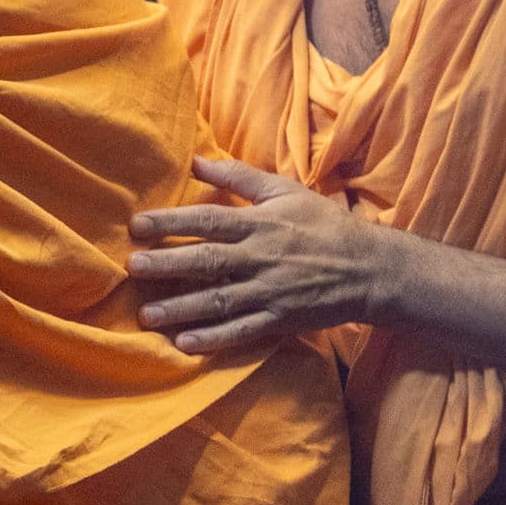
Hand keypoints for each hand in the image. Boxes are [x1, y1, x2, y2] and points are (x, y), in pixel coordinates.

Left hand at [128, 156, 398, 354]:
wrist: (372, 268)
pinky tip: (184, 344)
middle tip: (133, 268)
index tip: (136, 225)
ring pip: (220, 300)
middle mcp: (262, 257)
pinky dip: (214, 339)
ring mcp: (271, 290)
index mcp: (261, 224)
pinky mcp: (281, 318)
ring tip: (146, 315)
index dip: (171, 222)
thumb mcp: (285, 192)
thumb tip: (195, 160)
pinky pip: (243, 331)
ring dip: (182, 308)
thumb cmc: (323, 225)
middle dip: (168, 264)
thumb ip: (238, 177)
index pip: (209, 220)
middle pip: (209, 261)